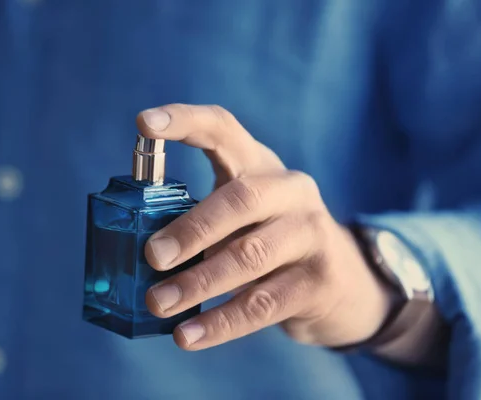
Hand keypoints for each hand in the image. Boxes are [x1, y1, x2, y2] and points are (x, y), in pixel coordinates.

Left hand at [137, 104, 393, 350]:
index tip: (145, 124)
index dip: (184, 121)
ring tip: (159, 303)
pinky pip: (261, 304)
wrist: (343, 281)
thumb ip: (200, 220)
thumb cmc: (269, 241)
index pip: (223, 129)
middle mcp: (291, 190)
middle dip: (192, 228)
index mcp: (261, 165)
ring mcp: (311, 233)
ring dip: (198, 283)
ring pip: (249, 255)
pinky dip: (220, 322)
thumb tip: (137, 248)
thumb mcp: (240, 218)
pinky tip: (188, 337)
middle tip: (152, 257)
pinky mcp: (319, 280)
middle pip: (241, 198)